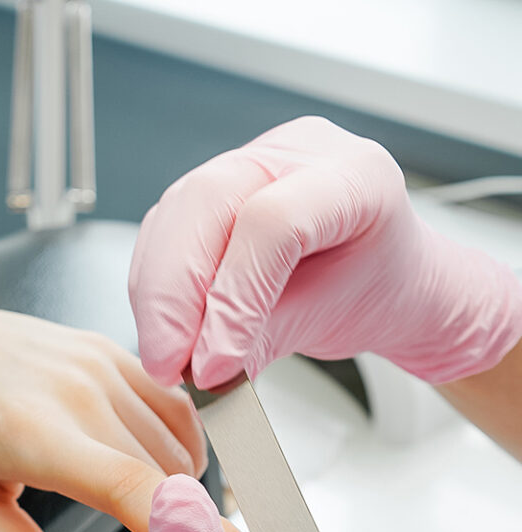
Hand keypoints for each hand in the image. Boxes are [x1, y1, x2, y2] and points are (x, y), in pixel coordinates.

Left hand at [0, 281, 272, 531]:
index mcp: (32, 433)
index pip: (136, 489)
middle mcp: (77, 389)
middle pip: (170, 477)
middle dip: (185, 528)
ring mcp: (101, 363)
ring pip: (179, 447)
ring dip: (178, 492)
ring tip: (139, 513)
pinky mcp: (114, 351)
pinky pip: (175, 410)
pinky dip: (178, 450)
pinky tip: (148, 469)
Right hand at [129, 116, 521, 388]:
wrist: (384, 278)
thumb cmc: (375, 289)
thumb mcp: (332, 321)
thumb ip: (264, 339)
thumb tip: (202, 370)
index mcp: (352, 174)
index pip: (271, 222)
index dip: (232, 299)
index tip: (213, 365)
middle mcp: (296, 151)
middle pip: (208, 203)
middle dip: (174, 296)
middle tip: (167, 364)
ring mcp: (250, 161)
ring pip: (175, 215)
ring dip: (157, 295)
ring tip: (165, 357)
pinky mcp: (214, 188)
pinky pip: (166, 229)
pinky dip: (156, 287)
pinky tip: (164, 330)